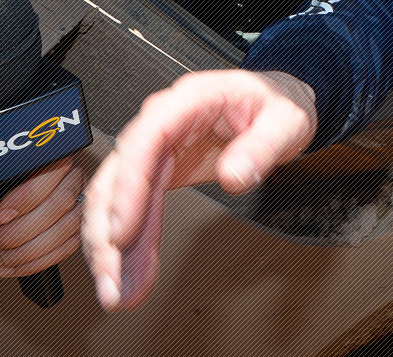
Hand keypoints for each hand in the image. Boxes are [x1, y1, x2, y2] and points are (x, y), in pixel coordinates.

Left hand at [0, 155, 84, 276]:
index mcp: (41, 151)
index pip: (52, 170)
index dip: (28, 197)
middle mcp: (65, 171)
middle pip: (62, 202)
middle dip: (23, 231)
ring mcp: (73, 198)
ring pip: (67, 227)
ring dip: (28, 251)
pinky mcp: (70, 225)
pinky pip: (66, 246)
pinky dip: (36, 262)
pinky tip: (9, 265)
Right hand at [82, 69, 315, 311]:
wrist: (278, 101)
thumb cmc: (277, 103)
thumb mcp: (285, 120)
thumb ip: (262, 146)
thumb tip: (234, 176)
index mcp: (190, 100)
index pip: (145, 139)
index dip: (127, 186)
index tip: (122, 231)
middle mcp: (164, 122)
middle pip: (118, 175)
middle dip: (107, 233)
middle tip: (113, 282)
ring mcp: (158, 148)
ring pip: (116, 198)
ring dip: (111, 248)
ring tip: (118, 292)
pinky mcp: (160, 170)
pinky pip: (135, 209)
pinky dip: (130, 245)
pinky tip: (130, 275)